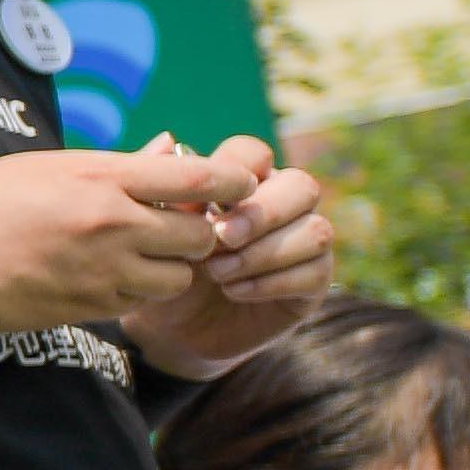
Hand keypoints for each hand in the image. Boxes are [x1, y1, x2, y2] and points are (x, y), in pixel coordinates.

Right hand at [0, 146, 250, 336]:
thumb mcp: (49, 165)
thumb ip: (117, 164)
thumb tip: (172, 150)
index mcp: (103, 179)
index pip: (202, 179)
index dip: (233, 183)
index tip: (234, 187)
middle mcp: (111, 226)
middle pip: (200, 236)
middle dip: (194, 233)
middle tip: (173, 226)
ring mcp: (102, 273)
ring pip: (177, 278)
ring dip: (169, 268)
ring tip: (137, 255)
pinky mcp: (88, 309)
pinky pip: (138, 303)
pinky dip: (133, 292)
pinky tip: (102, 276)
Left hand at [122, 140, 336, 374]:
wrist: (169, 328)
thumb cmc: (163, 269)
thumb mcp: (154, 230)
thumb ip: (161, 188)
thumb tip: (167, 140)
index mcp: (243, 182)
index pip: (255, 153)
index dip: (236, 172)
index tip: (206, 205)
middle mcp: (282, 205)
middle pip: (301, 186)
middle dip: (261, 213)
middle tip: (220, 238)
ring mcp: (303, 241)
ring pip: (315, 230)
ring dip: (264, 252)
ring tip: (217, 274)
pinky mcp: (313, 280)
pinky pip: (315, 271)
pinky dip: (271, 282)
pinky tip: (234, 292)